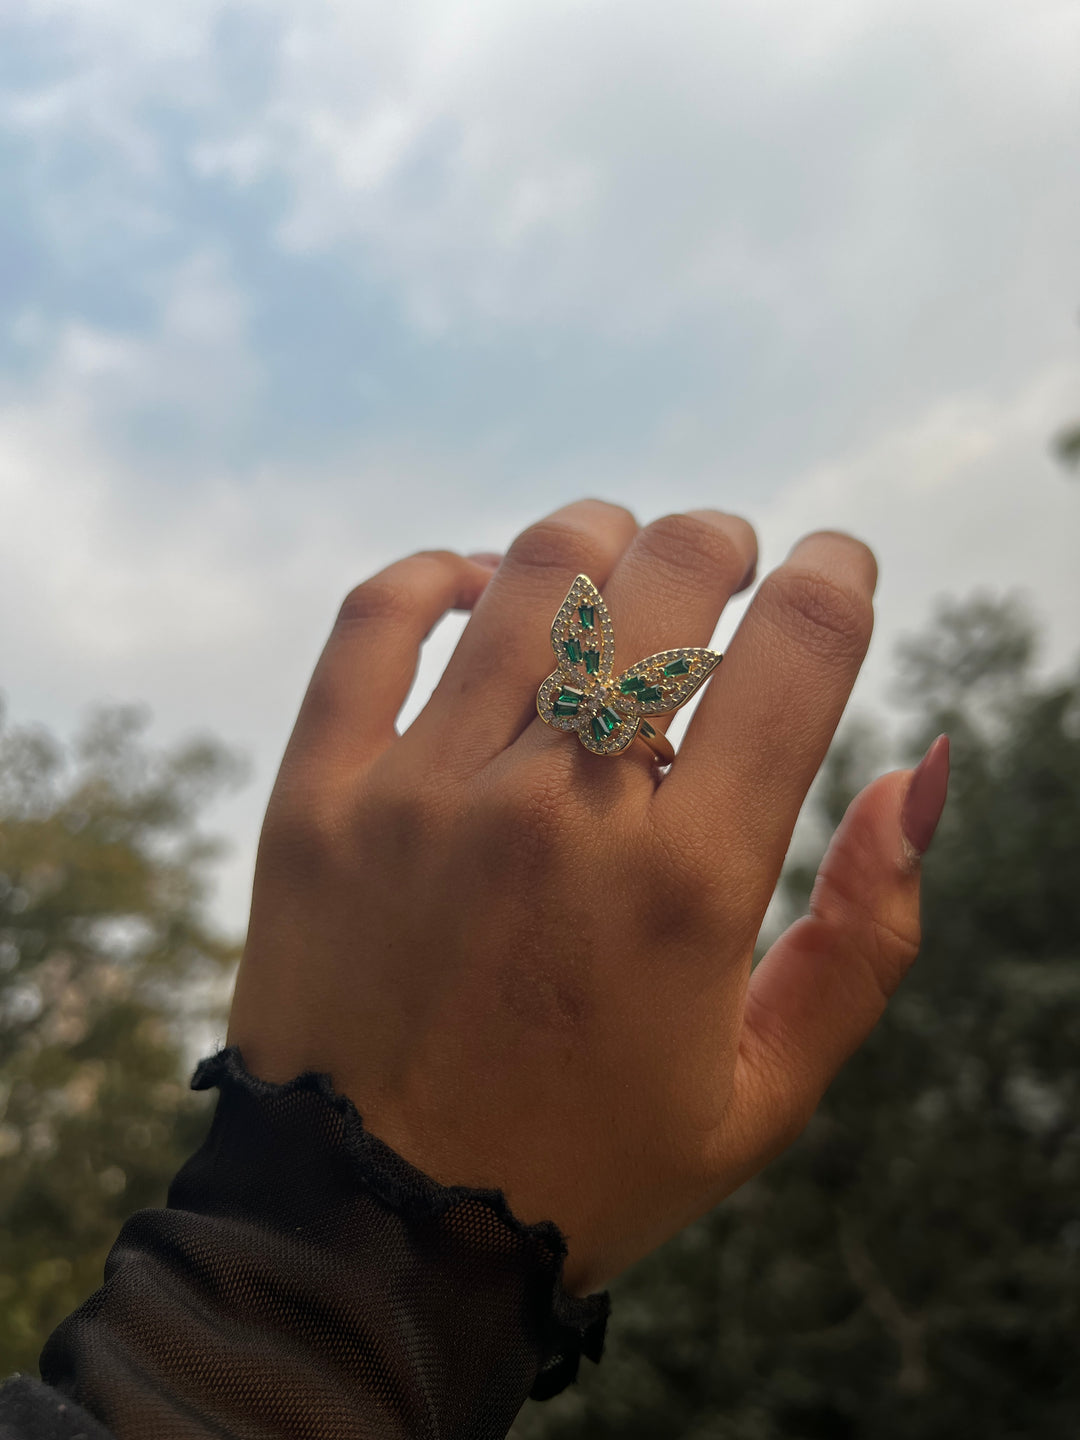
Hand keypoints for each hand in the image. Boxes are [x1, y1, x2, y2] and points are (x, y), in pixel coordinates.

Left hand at [226, 499, 944, 1295]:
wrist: (373, 1238)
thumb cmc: (584, 1168)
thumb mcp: (764, 1092)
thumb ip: (866, 935)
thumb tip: (920, 771)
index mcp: (688, 883)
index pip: (799, 648)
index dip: (839, 576)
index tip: (838, 567)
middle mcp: (559, 815)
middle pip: (671, 579)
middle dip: (724, 542)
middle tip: (728, 562)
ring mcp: (425, 795)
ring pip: (536, 577)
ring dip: (602, 538)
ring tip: (620, 563)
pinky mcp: (318, 799)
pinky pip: (372, 623)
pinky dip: (434, 574)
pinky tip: (478, 585)